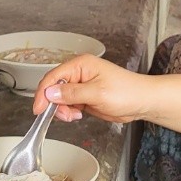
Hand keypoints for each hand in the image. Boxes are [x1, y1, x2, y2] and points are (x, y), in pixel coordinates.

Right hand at [32, 55, 152, 123]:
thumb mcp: (97, 93)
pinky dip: (69, 112)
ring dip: (62, 109)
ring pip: (59, 98)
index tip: (38, 109)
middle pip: (54, 88)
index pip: (53, 77)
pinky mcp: (84, 96)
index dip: (43, 93)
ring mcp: (81, 85)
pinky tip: (79, 114)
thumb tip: (50, 93)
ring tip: (75, 115)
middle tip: (63, 115)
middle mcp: (78, 73)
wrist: (142, 102)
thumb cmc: (126, 92)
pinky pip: (68, 104)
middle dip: (54, 104)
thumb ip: (72, 93)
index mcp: (80, 65)